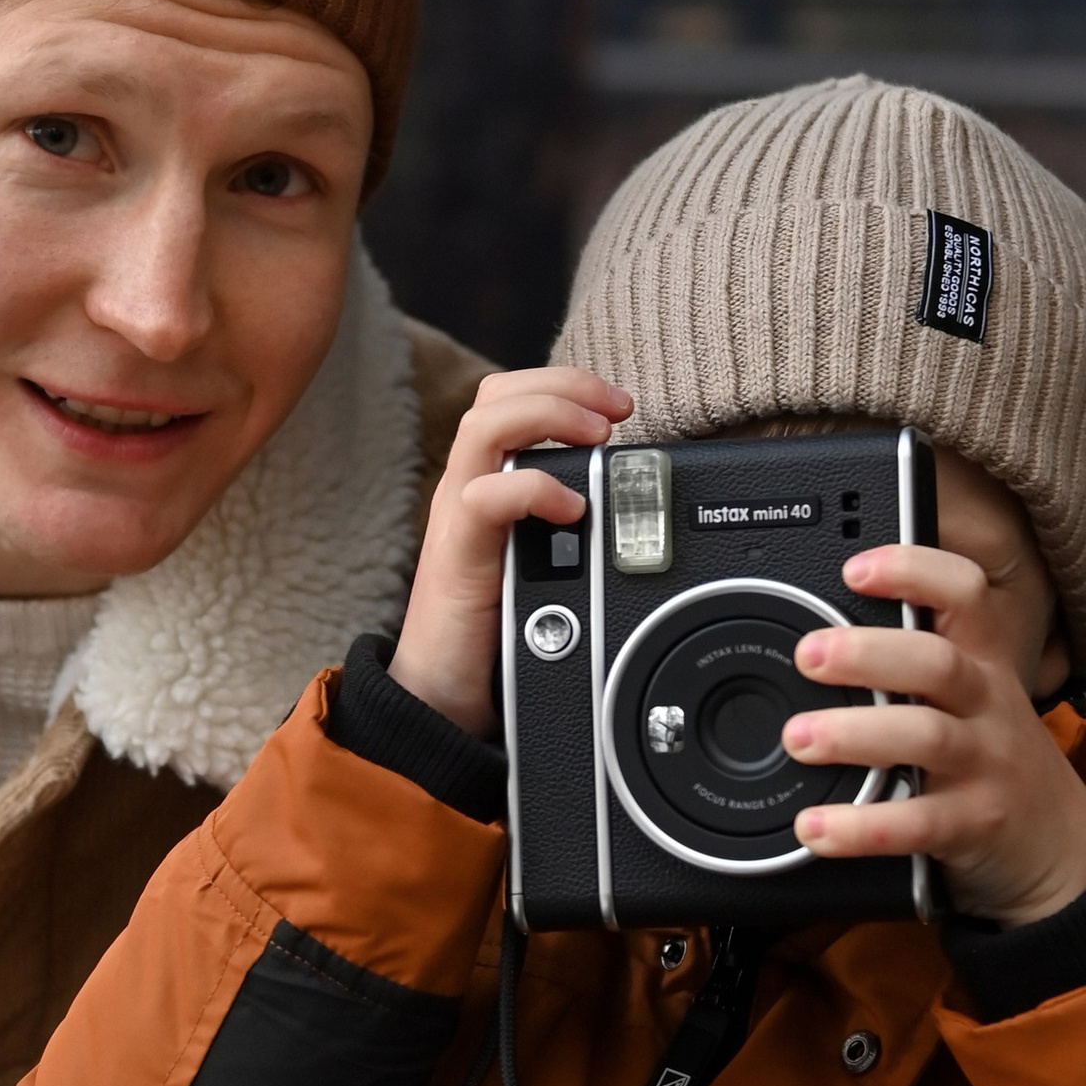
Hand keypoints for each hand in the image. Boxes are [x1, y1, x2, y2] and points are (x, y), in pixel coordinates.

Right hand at [389, 367, 633, 737]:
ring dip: (548, 414)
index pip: (510, 400)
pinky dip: (531, 488)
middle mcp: (467, 491)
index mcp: (489, 487)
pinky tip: (570, 506)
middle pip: (495, 395)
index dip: (563, 385)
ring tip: (598, 435)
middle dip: (562, 384)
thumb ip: (577, 537)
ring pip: (483, 426)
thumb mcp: (549, 572)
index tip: (620, 406)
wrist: (444, 701)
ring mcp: (456, 519)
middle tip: (618, 408)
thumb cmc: (498, 637)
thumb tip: (641, 516)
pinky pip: (483, 498)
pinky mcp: (456, 557)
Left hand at [783, 540, 1085, 923]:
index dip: (915, 572)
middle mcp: (988, 705)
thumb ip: (914, 666)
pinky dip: (861, 826)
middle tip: (808, 654)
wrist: (1060, 846)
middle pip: (937, 662)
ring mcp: (985, 765)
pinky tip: (816, 827)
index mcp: (983, 662)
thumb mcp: (975, 700)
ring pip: (926, 737)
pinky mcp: (974, 825)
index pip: (965, 596)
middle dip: (868, 652)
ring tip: (798, 739)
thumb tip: (821, 632)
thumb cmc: (994, 759)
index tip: (856, 570)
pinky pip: (917, 823)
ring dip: (854, 734)